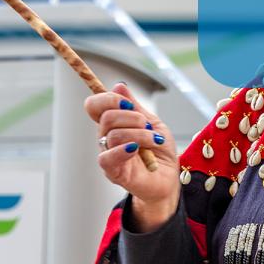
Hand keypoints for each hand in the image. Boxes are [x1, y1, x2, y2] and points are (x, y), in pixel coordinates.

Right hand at [84, 83, 179, 230]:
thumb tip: (119, 85)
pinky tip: (136, 149)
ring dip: (140, 134)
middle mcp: (106, 139)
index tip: (128, 102)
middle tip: (148, 125)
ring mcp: (109, 155)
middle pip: (106, 117)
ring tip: (155, 141)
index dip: (106, 99)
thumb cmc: (159, 151)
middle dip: (132, 116)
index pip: (94, 106)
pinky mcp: (114, 173)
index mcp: (114, 124)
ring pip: (113, 135)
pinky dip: (123, 149)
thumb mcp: (152, 123)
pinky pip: (107, 158)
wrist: (169, 177)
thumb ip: (135, 107)